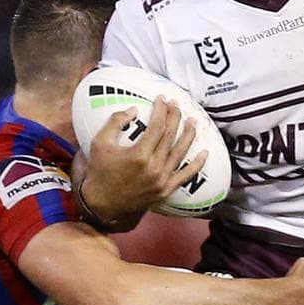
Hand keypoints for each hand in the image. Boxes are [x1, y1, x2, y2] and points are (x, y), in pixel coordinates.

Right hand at [79, 98, 207, 221]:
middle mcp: (154, 167)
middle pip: (171, 136)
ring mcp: (162, 180)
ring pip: (181, 153)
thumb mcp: (99, 144)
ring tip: (192, 121)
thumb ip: (115, 122)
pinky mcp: (165, 190)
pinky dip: (196, 165)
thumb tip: (134, 109)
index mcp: (139, 155)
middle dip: (175, 117)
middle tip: (176, 105)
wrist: (101, 206)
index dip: (162, 110)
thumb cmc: (99, 173)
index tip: (162, 99)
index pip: (157, 126)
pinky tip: (204, 153)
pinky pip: (185, 176)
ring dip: (189, 135)